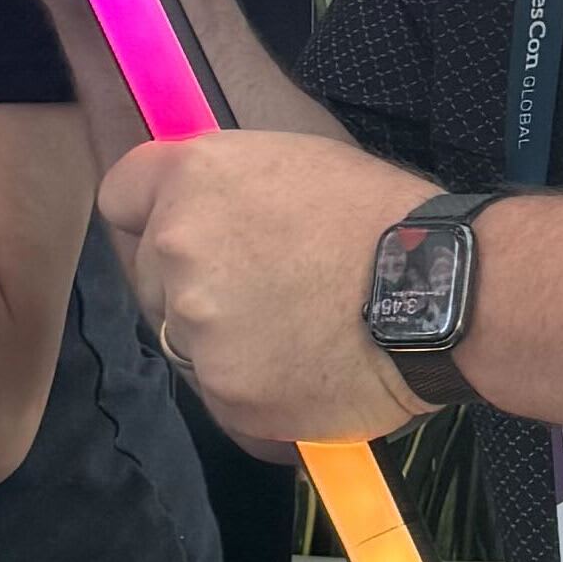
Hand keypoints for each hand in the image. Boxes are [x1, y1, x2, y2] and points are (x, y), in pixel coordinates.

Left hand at [97, 132, 423, 456]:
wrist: (442, 290)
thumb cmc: (386, 218)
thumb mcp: (299, 162)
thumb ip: (229, 186)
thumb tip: (203, 207)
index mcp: (193, 180)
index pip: (120, 197)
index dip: (151, 216)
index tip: (181, 233)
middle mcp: (177, 250)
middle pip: (152, 279)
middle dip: (197, 287)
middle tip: (271, 291)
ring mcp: (198, 328)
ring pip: (189, 344)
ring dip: (230, 344)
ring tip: (303, 334)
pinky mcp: (228, 393)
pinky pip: (226, 399)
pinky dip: (259, 395)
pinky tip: (310, 372)